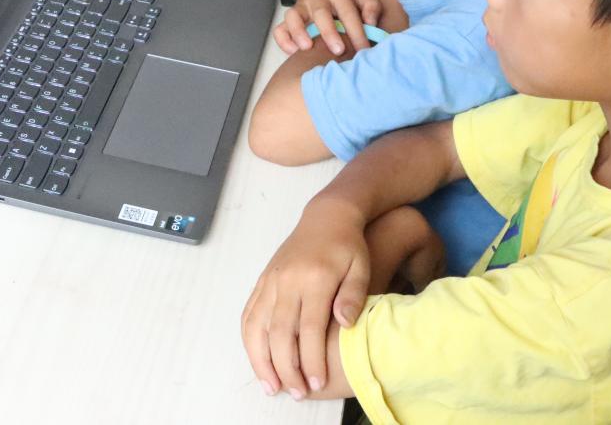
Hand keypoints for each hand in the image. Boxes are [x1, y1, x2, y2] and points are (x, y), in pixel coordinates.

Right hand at [241, 198, 369, 397]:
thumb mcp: (361, 268)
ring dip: (261, 358)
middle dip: (286, 367)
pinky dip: (250, 339)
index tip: (316, 384)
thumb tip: (344, 323)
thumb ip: (353, 295)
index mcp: (314, 278)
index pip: (308, 328)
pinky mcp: (263, 280)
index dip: (311, 359)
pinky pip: (249, 313)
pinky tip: (257, 358)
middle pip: (279, 332)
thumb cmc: (348, 246)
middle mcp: (287, 280)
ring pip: (257, 325)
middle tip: (295, 393)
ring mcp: (271, 279)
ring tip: (271, 385)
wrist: (326, 216)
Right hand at [274, 0, 381, 56]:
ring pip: (294, 16)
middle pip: (321, 13)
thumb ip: (371, 6)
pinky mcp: (290, 16)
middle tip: (338, 51)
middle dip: (329, 32)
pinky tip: (293, 52)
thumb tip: (371, 24)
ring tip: (306, 48)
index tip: (364, 50)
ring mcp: (301, 6)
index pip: (348, 13)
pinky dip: (283, 40)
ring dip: (299, 32)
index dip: (357, 32)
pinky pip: (280, 27)